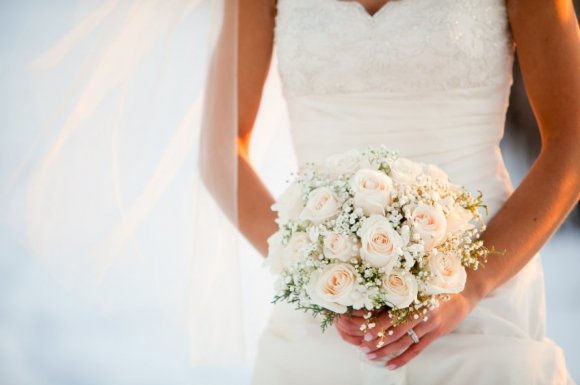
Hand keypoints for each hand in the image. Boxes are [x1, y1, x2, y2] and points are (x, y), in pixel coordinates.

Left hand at [334, 292, 478, 369]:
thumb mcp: (419, 287)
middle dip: (378, 340)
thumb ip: (402, 295)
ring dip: (386, 351)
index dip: (378, 324)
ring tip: (371, 356)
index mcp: (415, 300)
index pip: (393, 314)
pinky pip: (417, 350)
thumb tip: (376, 300)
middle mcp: (422, 313)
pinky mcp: (435, 335)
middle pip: (396, 331)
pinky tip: (391, 365)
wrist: (463, 295)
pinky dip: (403, 358)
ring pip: (404, 342)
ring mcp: (429, 325)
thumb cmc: (436, 288)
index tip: (364, 331)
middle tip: (362, 346)